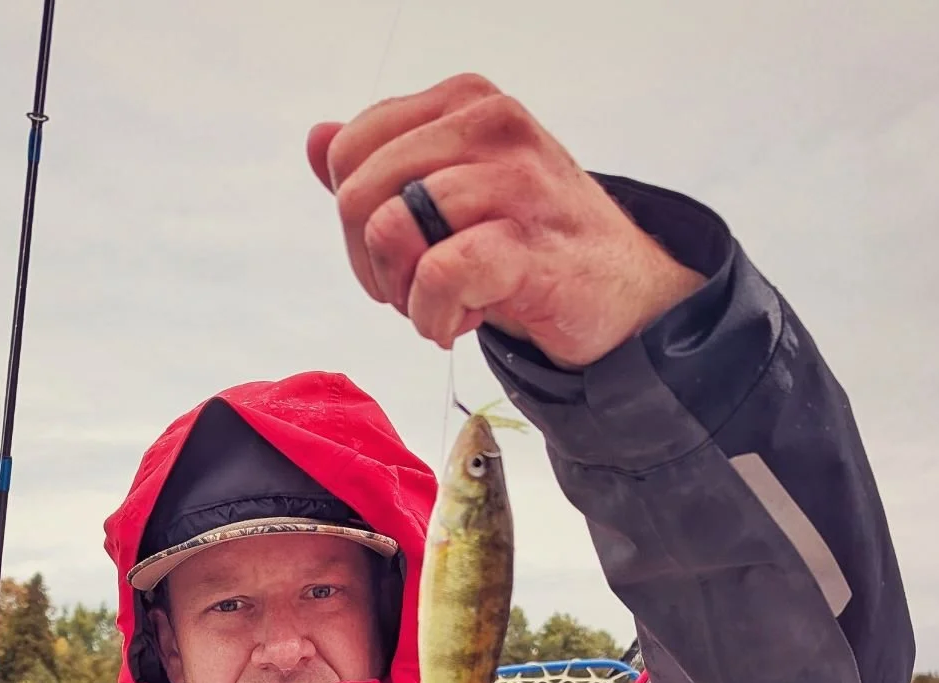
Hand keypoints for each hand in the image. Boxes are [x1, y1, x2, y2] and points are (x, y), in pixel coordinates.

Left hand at [307, 75, 703, 367]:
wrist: (620, 290)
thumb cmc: (529, 240)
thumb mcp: (451, 189)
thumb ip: (384, 164)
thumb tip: (318, 139)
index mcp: (463, 102)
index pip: (349, 150)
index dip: (353, 219)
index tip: (396, 252)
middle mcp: (490, 125)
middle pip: (359, 195)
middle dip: (370, 263)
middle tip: (415, 290)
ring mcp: (514, 182)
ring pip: (391, 231)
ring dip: (403, 296)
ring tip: (444, 307)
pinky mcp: (529, 245)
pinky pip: (438, 275)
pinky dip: (433, 317)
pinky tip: (461, 323)